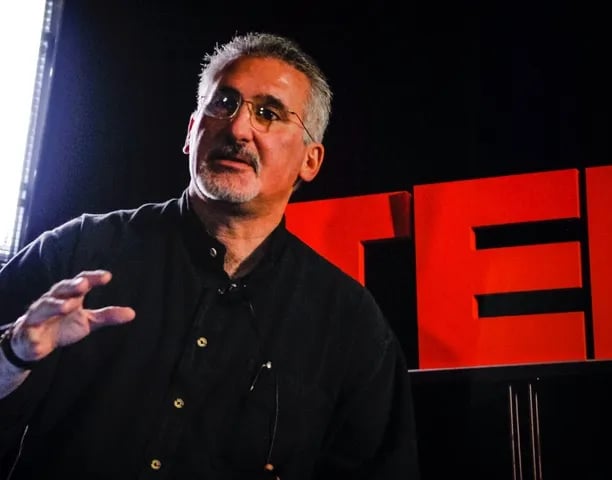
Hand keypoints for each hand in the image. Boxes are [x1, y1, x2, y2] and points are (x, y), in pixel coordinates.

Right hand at [10, 270, 135, 361]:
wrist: (34, 342)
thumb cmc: (63, 325)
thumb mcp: (88, 321)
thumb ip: (107, 316)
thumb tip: (132, 313)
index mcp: (69, 296)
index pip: (81, 282)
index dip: (92, 278)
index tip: (107, 276)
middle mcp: (52, 301)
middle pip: (60, 289)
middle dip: (71, 286)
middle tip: (83, 285)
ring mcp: (37, 315)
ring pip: (43, 307)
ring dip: (55, 305)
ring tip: (67, 306)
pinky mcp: (27, 332)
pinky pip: (28, 333)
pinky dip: (33, 336)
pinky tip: (40, 343)